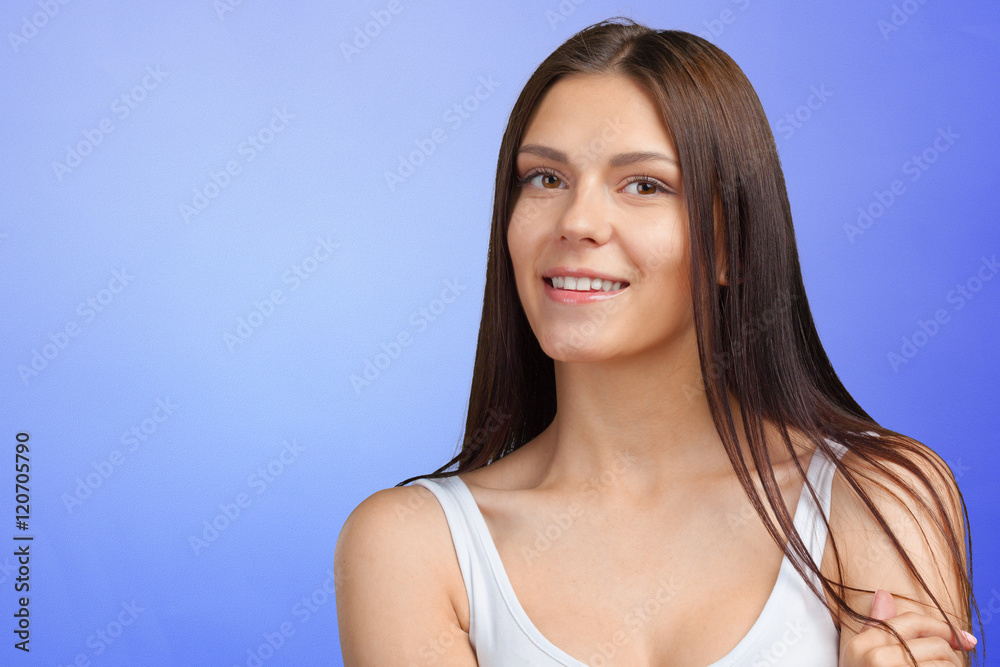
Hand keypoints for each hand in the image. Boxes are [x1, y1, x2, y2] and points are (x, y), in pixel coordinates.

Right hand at [840, 589, 976, 665]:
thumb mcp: (860, 659)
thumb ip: (875, 628)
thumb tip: (884, 595)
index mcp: (862, 644)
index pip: (911, 620)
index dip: (941, 626)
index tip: (962, 638)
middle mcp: (876, 657)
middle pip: (933, 641)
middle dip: (952, 653)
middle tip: (956, 662)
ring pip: (945, 661)